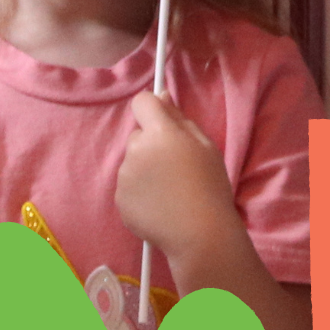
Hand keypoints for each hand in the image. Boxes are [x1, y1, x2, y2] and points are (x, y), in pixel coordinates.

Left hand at [115, 91, 242, 259]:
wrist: (201, 235)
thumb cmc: (211, 187)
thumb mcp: (206, 147)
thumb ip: (180, 119)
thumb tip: (161, 95)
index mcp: (160, 133)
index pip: (141, 102)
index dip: (152, 109)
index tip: (162, 122)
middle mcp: (136, 150)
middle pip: (138, 136)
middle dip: (151, 145)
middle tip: (175, 168)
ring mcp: (124, 176)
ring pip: (132, 162)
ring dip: (145, 169)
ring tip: (169, 192)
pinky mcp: (119, 199)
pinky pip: (127, 186)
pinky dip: (139, 192)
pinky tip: (159, 206)